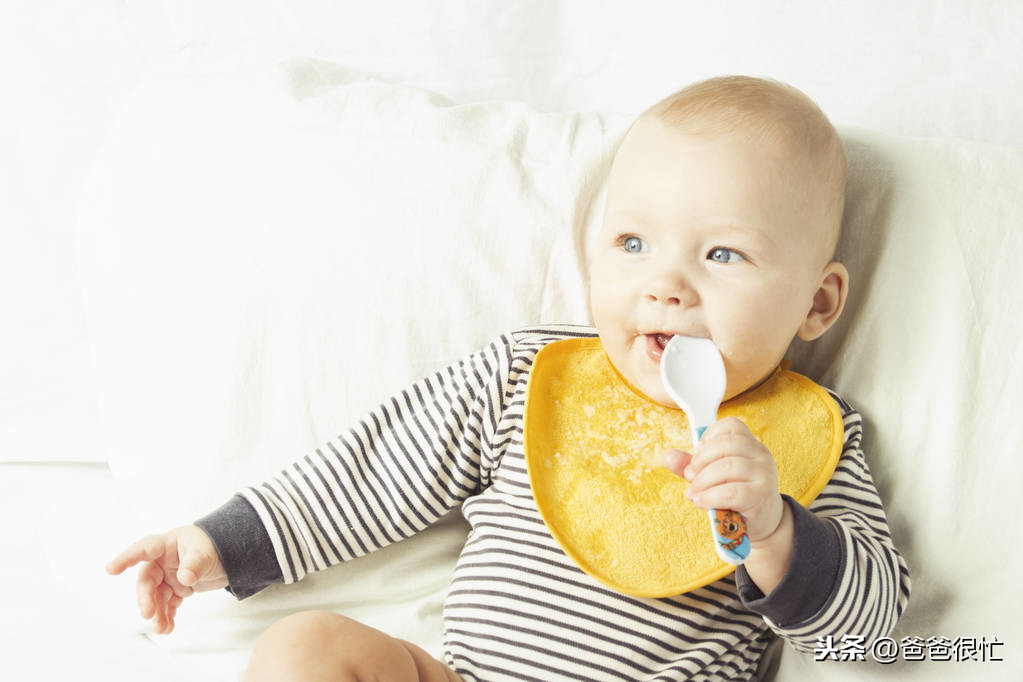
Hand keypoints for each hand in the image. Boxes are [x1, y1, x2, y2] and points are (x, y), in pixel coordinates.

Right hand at [106, 525, 227, 633]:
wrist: (231, 556)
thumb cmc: (216, 546)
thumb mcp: (207, 553)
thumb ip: (194, 564)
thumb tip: (184, 578)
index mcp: (168, 544)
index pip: (144, 549)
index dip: (127, 558)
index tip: (111, 569)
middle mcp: (164, 560)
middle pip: (148, 580)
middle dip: (147, 598)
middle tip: (148, 614)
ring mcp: (169, 575)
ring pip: (157, 596)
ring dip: (158, 612)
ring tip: (162, 628)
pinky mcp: (177, 588)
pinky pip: (168, 603)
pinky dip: (168, 615)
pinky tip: (169, 627)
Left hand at [662, 417, 784, 543]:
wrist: (761, 522)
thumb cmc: (736, 495)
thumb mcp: (711, 476)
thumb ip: (691, 465)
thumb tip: (667, 457)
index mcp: (750, 444)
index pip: (731, 426)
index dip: (708, 437)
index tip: (698, 455)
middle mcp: (761, 455)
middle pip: (726, 444)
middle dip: (700, 461)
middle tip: (690, 476)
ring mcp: (764, 474)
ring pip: (728, 467)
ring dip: (702, 481)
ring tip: (693, 493)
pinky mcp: (762, 496)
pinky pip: (732, 492)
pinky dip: (711, 496)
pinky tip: (701, 501)